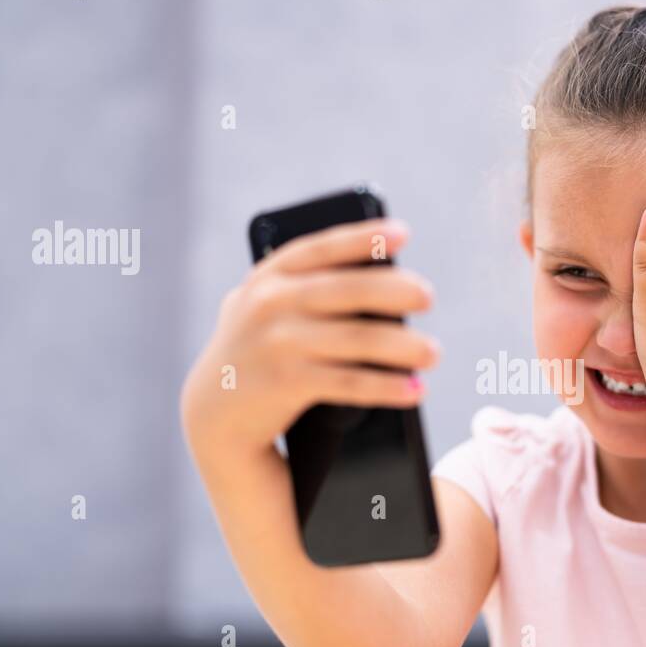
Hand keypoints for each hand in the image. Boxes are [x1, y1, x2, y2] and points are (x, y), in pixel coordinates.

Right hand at [180, 218, 440, 460]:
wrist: (213, 412)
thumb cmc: (256, 351)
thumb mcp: (264, 307)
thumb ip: (301, 285)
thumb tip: (381, 275)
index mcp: (269, 277)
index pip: (322, 248)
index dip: (363, 238)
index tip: (402, 234)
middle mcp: (270, 304)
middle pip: (349, 291)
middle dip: (396, 291)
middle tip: (428, 296)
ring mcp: (278, 344)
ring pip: (358, 339)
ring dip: (404, 346)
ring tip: (432, 353)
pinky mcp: (287, 383)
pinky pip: (350, 383)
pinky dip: (388, 386)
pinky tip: (413, 389)